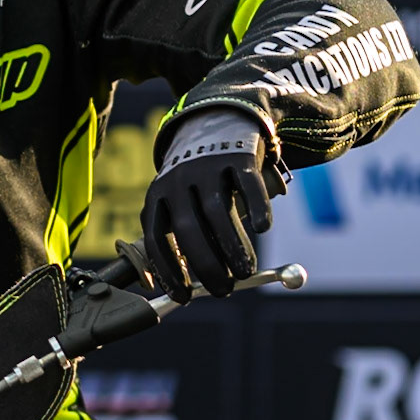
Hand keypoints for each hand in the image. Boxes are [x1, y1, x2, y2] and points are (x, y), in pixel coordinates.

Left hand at [142, 107, 278, 303]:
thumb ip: (185, 238)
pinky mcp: (237, 156)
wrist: (218, 122)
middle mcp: (177, 179)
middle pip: (188, 229)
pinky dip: (257, 210)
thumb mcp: (181, 202)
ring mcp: (206, 166)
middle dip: (205, 265)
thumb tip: (194, 287)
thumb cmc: (199, 180)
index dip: (168, 270)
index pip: (156, 238)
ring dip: (233, 248)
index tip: (184, 297)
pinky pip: (248, 187)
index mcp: (158, 194)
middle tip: (222, 289)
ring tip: (245, 271)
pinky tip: (262, 229)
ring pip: (218, 213)